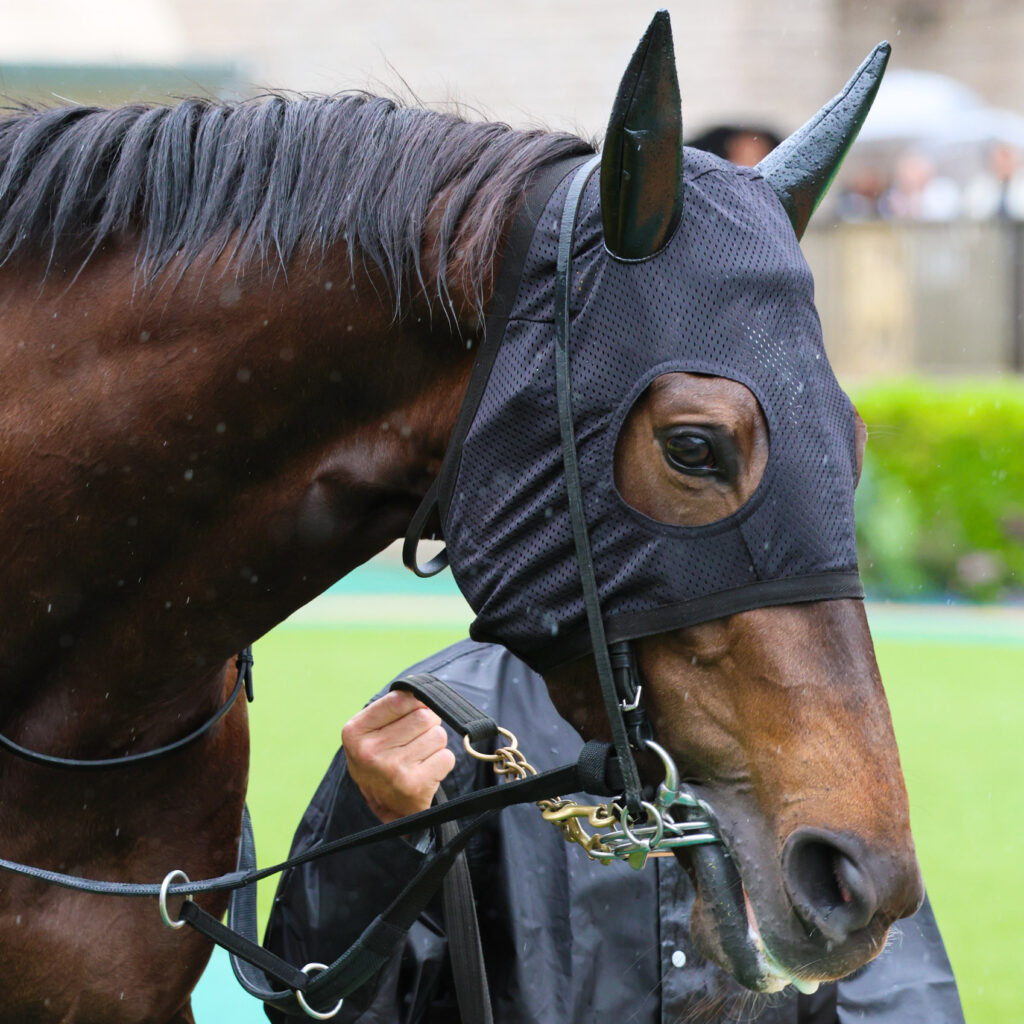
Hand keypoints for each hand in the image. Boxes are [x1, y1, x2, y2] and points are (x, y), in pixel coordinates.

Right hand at [342, 690, 456, 823]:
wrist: (386, 810)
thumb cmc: (382, 759)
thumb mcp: (371, 732)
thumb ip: (393, 707)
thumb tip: (424, 694)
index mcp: (355, 731)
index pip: (400, 699)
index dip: (414, 704)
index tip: (410, 715)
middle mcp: (370, 751)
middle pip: (424, 716)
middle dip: (427, 725)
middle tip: (415, 741)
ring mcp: (392, 769)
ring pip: (438, 735)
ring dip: (434, 745)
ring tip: (418, 757)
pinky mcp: (414, 785)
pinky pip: (447, 757)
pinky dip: (441, 762)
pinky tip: (425, 771)